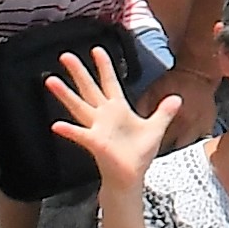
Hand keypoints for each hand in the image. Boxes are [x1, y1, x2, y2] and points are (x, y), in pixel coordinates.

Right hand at [41, 48, 171, 198]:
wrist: (130, 177)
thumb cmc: (138, 154)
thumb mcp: (155, 129)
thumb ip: (164, 112)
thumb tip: (177, 98)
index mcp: (118, 109)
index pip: (109, 82)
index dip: (105, 66)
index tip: (97, 49)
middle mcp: (104, 116)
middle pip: (89, 88)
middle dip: (78, 72)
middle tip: (65, 56)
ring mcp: (97, 128)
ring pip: (78, 106)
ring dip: (65, 94)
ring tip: (51, 80)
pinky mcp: (95, 143)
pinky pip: (80, 134)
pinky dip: (69, 130)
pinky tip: (56, 125)